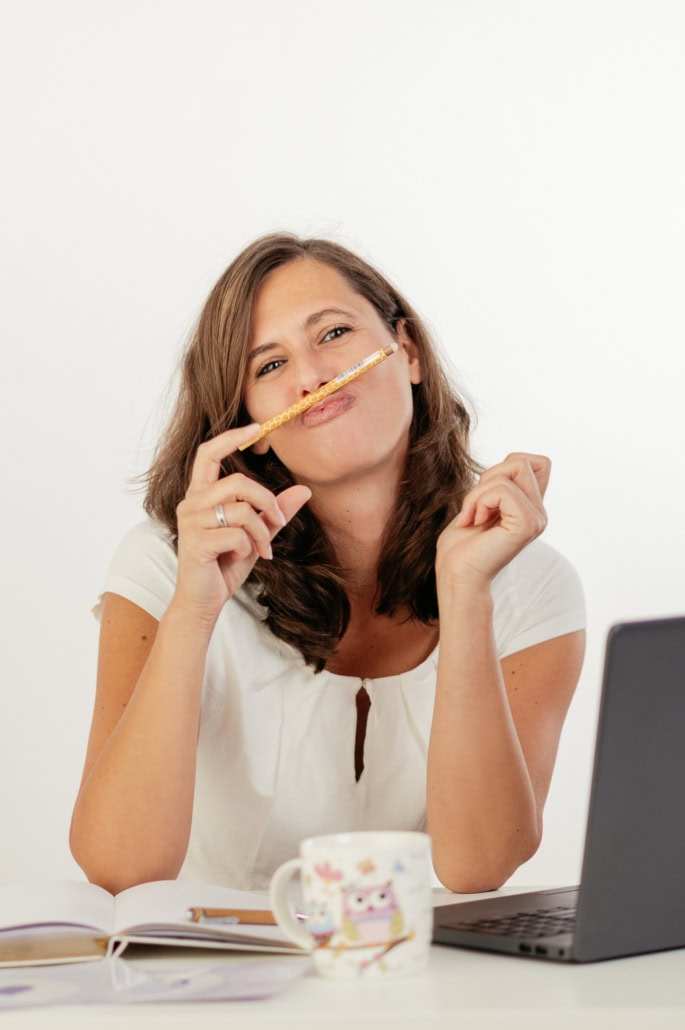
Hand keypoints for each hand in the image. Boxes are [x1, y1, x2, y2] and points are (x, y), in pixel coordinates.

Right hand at [172, 423, 310, 624]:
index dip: (231, 437)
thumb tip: (303, 490)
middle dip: (267, 502)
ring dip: (261, 532)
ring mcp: (190, 522)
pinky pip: (236, 535)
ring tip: (262, 550)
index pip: (208, 454)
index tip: (256, 427)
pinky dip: (249, 547)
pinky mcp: (195, 543)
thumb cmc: (224, 565)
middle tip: (278, 523)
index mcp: (200, 495)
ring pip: (241, 510)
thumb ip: (273, 512)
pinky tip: (244, 558)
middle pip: (238, 482)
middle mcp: (190, 503)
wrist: (204, 601)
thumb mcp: (255, 535)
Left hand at [436, 452, 549, 591]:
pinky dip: (479, 501)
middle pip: (520, 461)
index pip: (538, 462)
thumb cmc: (461, 543)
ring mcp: (537, 519)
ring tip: (473, 517)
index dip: (508, 466)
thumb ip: (501, 483)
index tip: (487, 496)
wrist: (456, 574)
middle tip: (476, 507)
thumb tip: (515, 460)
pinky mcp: (527, 524)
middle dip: (488, 477)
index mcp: (531, 507)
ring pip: (511, 472)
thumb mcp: (481, 501)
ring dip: (479, 493)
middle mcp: (539, 513)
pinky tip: (475, 522)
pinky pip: (503, 490)